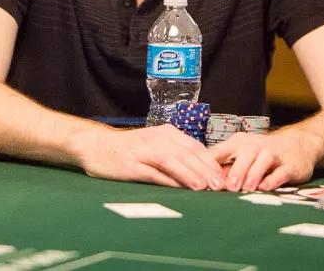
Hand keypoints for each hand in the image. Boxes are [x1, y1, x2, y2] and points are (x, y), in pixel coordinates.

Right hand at [78, 123, 225, 190]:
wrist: (98, 147)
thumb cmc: (132, 150)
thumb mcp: (157, 146)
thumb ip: (177, 156)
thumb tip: (204, 173)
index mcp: (167, 133)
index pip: (194, 147)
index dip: (211, 162)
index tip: (225, 177)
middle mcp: (157, 139)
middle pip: (186, 153)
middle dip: (205, 170)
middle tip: (221, 186)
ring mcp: (143, 151)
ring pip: (171, 161)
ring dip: (189, 174)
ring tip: (204, 187)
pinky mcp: (132, 165)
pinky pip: (152, 172)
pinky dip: (166, 180)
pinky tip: (177, 189)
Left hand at [208, 128, 323, 191]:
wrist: (297, 144)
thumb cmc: (262, 153)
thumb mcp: (243, 154)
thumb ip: (226, 167)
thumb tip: (204, 182)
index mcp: (239, 142)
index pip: (223, 150)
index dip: (213, 163)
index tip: (204, 178)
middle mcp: (256, 145)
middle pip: (245, 154)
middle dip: (236, 170)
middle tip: (228, 187)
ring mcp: (274, 154)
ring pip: (263, 161)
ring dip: (253, 174)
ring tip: (246, 188)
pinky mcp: (289, 165)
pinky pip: (280, 172)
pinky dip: (272, 179)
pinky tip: (265, 187)